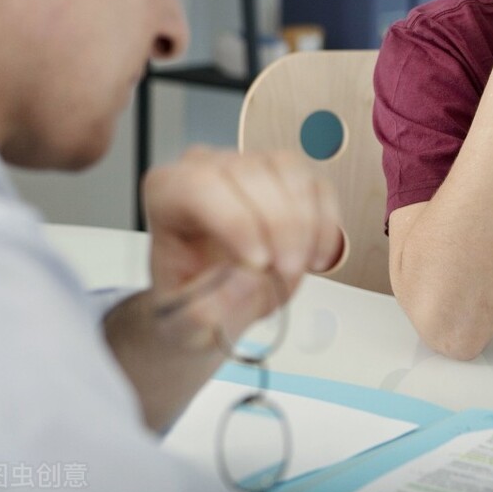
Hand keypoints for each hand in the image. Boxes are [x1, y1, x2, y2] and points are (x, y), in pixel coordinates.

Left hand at [140, 147, 343, 348]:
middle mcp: (207, 168)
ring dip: (305, 224)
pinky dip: (326, 225)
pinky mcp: (289, 178)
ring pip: (290, 172)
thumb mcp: (185, 325)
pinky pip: (318, 187)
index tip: (258, 263)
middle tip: (285, 273)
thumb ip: (208, 307)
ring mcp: (251, 166)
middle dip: (279, 227)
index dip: (236, 221)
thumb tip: (251, 275)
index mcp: (167, 193)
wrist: (214, 305)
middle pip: (251, 175)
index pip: (201, 186)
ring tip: (297, 267)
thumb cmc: (191, 305)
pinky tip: (316, 258)